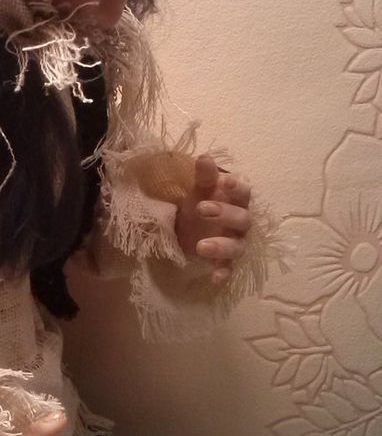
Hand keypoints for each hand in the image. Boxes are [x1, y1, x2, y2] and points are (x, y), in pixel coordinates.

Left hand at [175, 153, 251, 285]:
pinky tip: (215, 279)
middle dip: (224, 214)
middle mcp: (241, 223)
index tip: (223, 181)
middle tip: (201, 208)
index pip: (243, 192)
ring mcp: (235, 242)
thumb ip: (204, 177)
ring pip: (237, 246)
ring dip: (222, 246)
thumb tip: (204, 157)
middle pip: (242, 219)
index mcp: (237, 201)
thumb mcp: (200, 190)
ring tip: (201, 247)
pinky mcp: (226, 261)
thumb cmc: (202, 204)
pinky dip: (223, 273)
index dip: (236, 186)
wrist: (193, 229)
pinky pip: (229, 269)